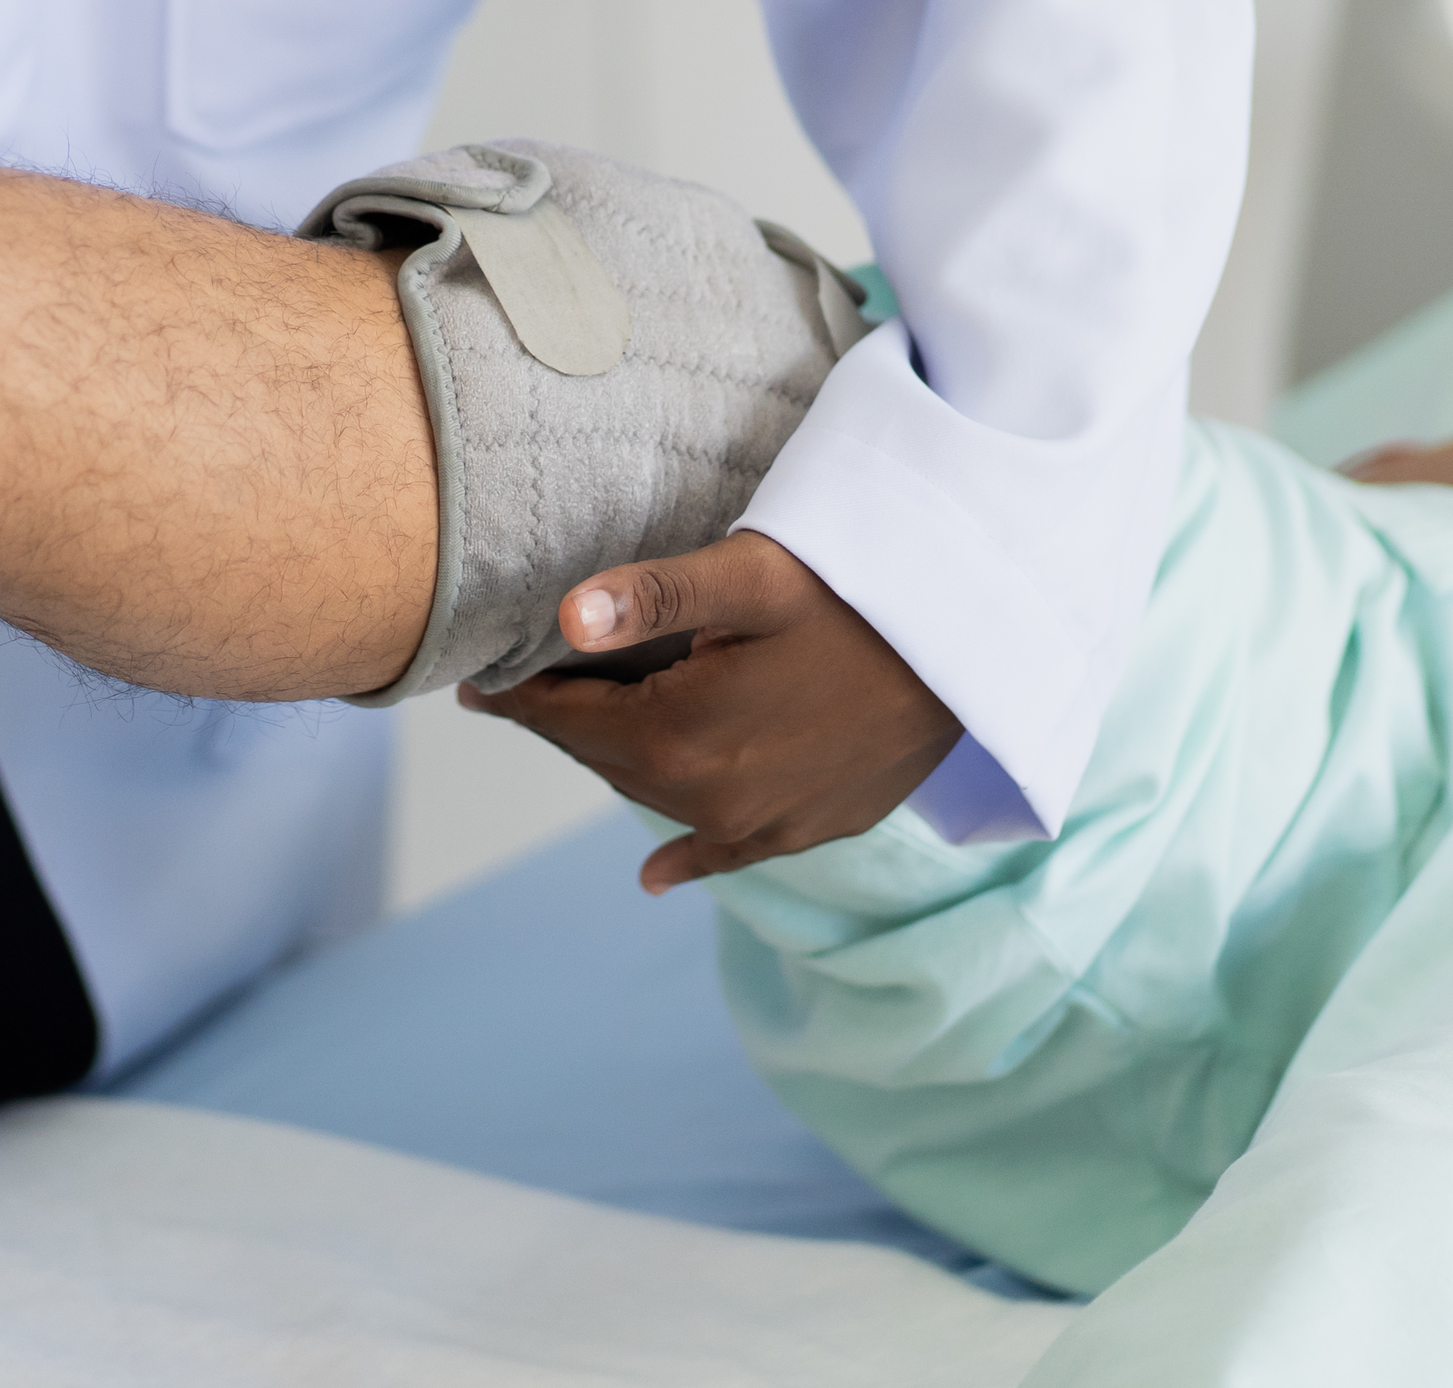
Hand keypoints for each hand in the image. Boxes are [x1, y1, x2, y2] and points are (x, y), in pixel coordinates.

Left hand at [461, 530, 963, 893]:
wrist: (977, 653)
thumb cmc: (862, 597)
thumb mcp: (755, 577)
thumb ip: (654, 597)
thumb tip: (563, 616)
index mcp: (680, 737)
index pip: (568, 717)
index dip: (518, 693)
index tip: (475, 678)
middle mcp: (710, 798)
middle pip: (604, 757)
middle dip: (560, 721)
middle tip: (520, 688)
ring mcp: (761, 824)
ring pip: (654, 794)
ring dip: (614, 759)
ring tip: (578, 725)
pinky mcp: (807, 830)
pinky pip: (726, 852)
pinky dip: (687, 857)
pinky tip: (658, 875)